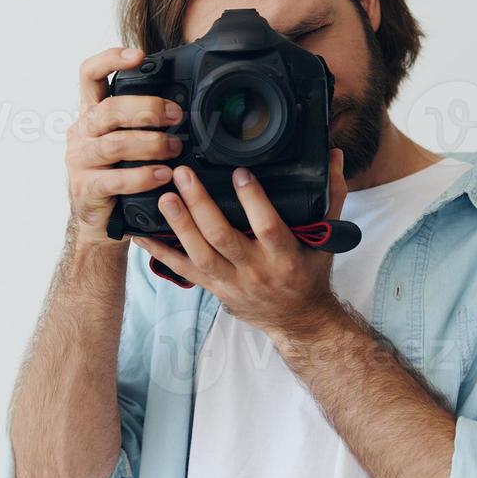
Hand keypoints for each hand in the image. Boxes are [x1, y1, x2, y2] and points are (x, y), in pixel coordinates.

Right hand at [65, 46, 183, 247]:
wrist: (98, 222)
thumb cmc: (118, 176)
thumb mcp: (125, 142)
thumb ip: (141, 122)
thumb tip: (184, 105)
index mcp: (90, 114)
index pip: (89, 75)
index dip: (110, 59)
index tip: (138, 55)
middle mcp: (81, 133)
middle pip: (109, 109)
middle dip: (147, 109)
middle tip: (176, 115)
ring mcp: (80, 161)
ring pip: (115, 144)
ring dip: (150, 144)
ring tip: (175, 147)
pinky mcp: (87, 188)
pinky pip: (116, 179)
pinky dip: (143, 176)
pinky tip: (163, 175)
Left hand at [132, 149, 349, 341]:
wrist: (298, 321)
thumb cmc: (310, 274)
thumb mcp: (327, 238)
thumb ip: (331, 196)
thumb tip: (335, 156)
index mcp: (284, 256)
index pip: (267, 226)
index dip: (253, 200)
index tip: (239, 172)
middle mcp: (255, 271)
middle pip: (222, 237)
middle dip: (200, 205)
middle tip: (183, 175)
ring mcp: (231, 282)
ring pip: (199, 254)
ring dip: (178, 225)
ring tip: (163, 197)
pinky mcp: (213, 288)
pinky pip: (182, 270)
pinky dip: (159, 252)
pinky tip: (141, 232)